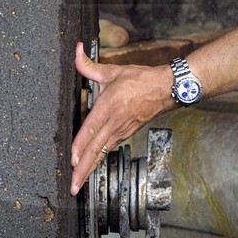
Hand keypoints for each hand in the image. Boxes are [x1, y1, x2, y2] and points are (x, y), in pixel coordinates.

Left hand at [69, 41, 169, 195]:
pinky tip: (91, 168)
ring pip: (102, 153)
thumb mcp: (112, 71)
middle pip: (96, 149)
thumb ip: (89, 65)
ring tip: (79, 184)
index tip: (72, 161)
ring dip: (90, 169)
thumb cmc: (139, 80)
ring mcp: (122, 131)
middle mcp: (114, 123)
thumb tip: (76, 50)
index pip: (91, 129)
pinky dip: (99, 160)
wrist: (165, 89)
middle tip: (73, 187)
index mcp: (109, 107)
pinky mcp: (127, 134)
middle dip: (83, 170)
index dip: (81, 146)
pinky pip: (109, 149)